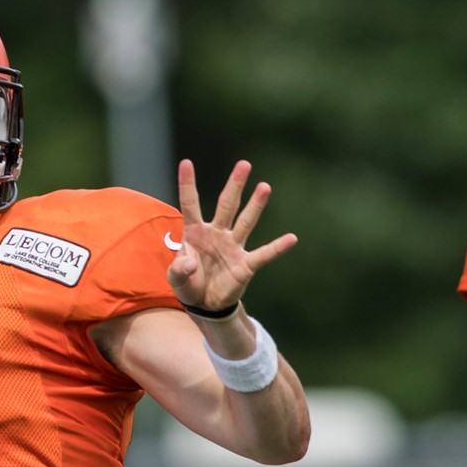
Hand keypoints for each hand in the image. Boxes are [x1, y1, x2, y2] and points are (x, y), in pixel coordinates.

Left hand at [167, 159, 297, 310]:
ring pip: (245, 222)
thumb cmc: (188, 283)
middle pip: (226, 205)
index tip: (186, 163)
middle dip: (235, 185)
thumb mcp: (175, 278)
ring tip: (264, 186)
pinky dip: (277, 248)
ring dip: (255, 206)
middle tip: (244, 164)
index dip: (188, 184)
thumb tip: (189, 262)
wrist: (204, 303)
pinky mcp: (246, 264)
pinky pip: (264, 254)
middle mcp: (216, 233)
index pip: (191, 204)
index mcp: (195, 232)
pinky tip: (291, 238)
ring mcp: (233, 247)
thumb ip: (178, 270)